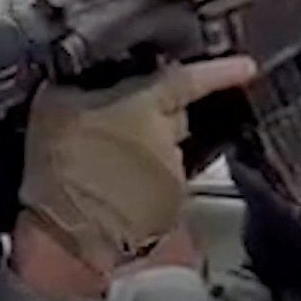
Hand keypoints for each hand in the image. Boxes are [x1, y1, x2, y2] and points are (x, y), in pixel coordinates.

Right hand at [11, 56, 257, 297]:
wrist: (63, 232)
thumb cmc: (57, 166)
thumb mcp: (54, 106)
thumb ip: (82, 87)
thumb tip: (85, 79)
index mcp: (144, 106)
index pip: (191, 80)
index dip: (220, 72)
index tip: (246, 68)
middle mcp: (167, 140)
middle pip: (176, 120)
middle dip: (158, 121)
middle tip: (121, 129)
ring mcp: (172, 179)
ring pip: (167, 158)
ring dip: (146, 159)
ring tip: (106, 171)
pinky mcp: (170, 212)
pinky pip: (162, 192)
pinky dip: (144, 191)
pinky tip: (114, 196)